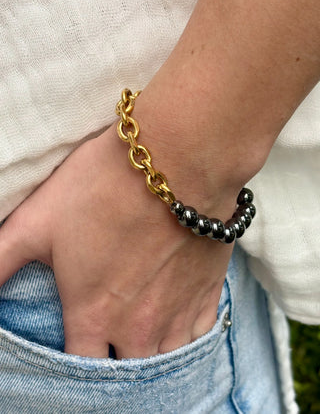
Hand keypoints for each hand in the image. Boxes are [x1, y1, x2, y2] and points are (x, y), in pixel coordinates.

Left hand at [0, 127, 234, 358]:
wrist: (177, 161)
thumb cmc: (104, 187)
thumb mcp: (37, 221)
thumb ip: (0, 261)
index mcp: (92, 313)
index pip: (79, 366)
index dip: (75, 358)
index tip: (76, 343)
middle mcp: (137, 325)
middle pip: (126, 369)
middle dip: (115, 357)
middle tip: (111, 336)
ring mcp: (178, 312)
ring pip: (164, 357)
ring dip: (152, 350)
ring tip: (144, 331)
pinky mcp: (208, 291)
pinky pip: (200, 334)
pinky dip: (186, 334)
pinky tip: (177, 318)